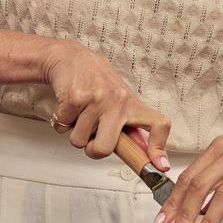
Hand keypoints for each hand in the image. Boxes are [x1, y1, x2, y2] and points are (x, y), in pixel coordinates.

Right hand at [43, 39, 171, 169]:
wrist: (70, 57)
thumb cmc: (96, 81)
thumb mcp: (119, 97)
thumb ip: (128, 123)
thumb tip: (142, 150)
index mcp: (132, 103)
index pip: (158, 124)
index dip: (160, 147)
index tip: (160, 165)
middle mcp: (117, 101)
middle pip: (104, 149)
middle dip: (93, 151)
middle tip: (91, 139)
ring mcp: (96, 100)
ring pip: (79, 141)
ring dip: (75, 132)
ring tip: (80, 113)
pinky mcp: (74, 98)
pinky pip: (63, 126)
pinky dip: (62, 120)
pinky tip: (69, 105)